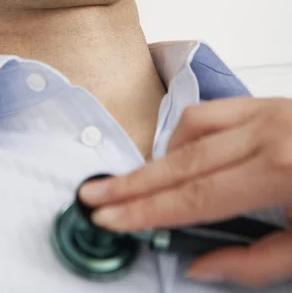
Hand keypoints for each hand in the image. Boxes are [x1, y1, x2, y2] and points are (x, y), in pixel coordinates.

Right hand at [79, 97, 291, 287]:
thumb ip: (253, 260)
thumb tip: (198, 264)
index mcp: (280, 173)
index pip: (196, 196)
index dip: (148, 210)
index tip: (111, 218)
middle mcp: (267, 134)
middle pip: (181, 161)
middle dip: (133, 183)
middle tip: (95, 195)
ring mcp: (267, 112)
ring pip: (191, 128)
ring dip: (162, 160)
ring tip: (144, 188)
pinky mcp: (268, 102)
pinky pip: (212, 112)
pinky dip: (188, 135)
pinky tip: (183, 157)